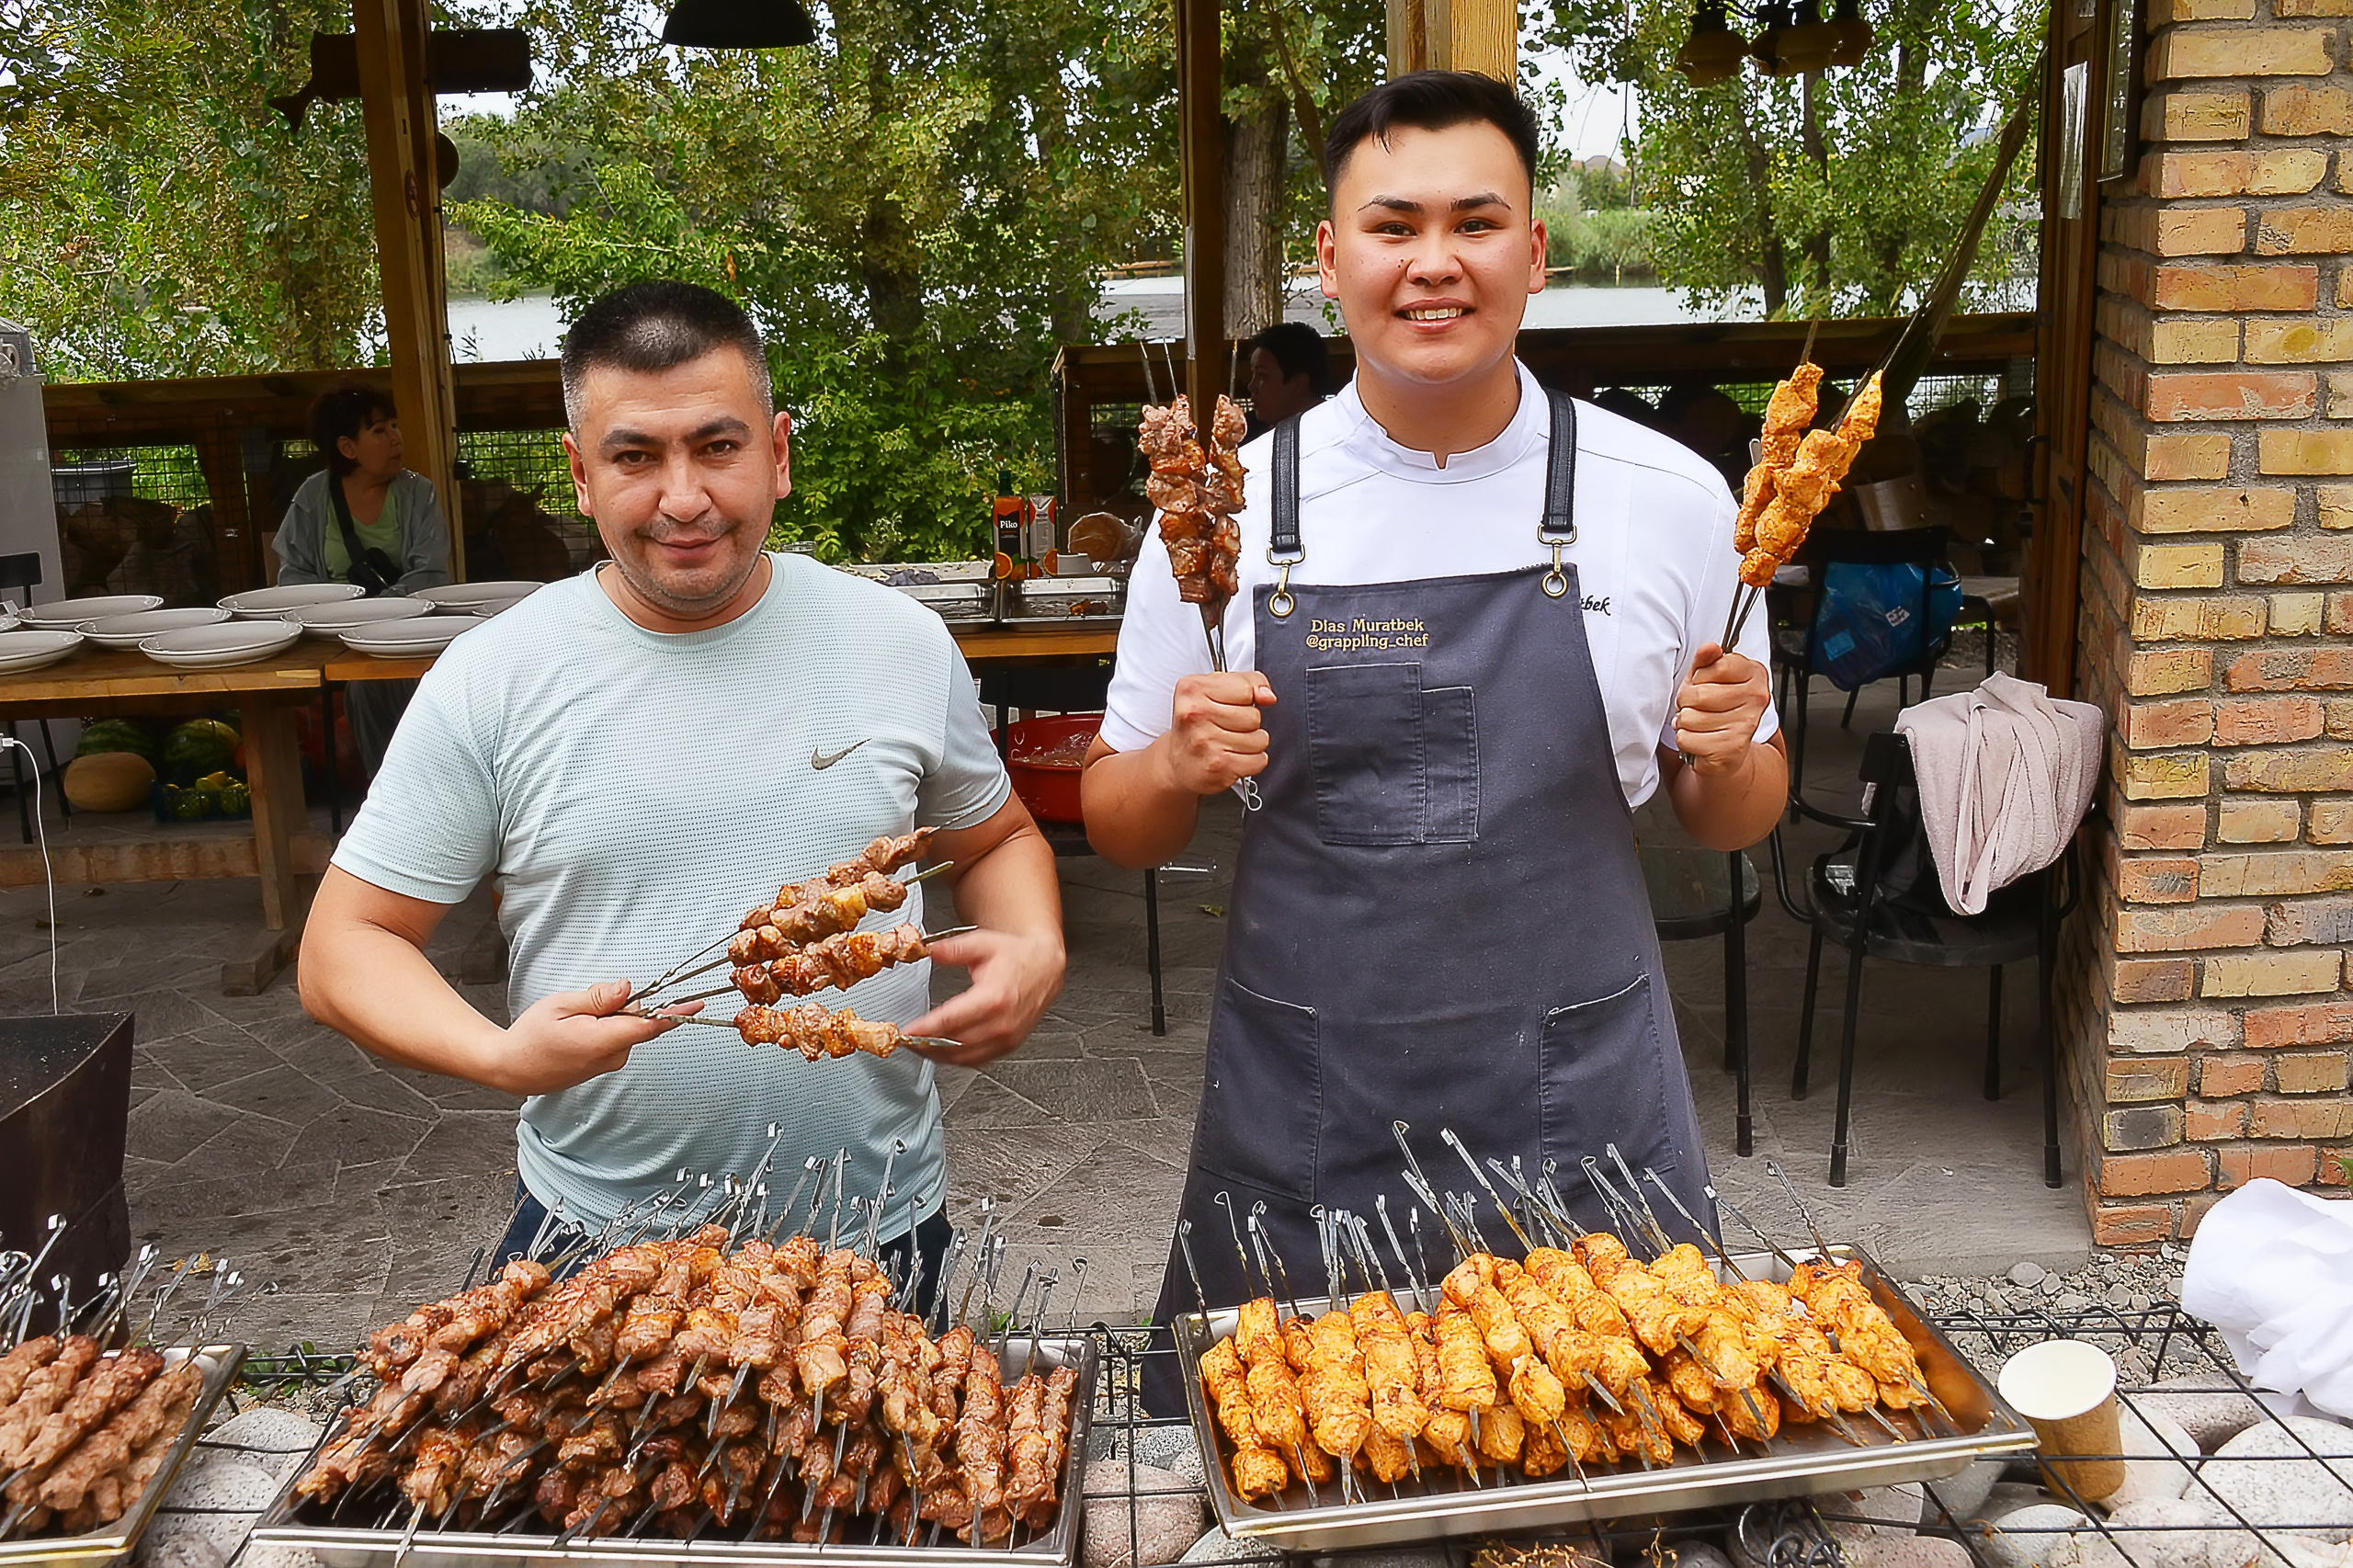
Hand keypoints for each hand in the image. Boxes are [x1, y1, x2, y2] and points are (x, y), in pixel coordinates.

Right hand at [487, 980, 692, 1094]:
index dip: (675, 1013)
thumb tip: (628, 988)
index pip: (649, 1026)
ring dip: (610, 1016)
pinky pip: (616, 1038)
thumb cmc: (531, 1036)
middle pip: (636, 1020)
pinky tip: (579, 1028)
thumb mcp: (561, 1005)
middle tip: (586, 1002)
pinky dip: (605, 1027)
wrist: (512, 1068)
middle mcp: (612, 1057)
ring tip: (575, 1019)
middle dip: (621, 1004)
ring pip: (625, 1028)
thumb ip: (599, 998)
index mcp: (602, 1041)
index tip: (698, 1004)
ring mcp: (609, 1064)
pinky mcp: (604, 1065)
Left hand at [904, 926, 1066, 1067]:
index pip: (951, 1020)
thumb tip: (928, 950)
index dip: (925, 1029)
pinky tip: (940, 1052)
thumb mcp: (983, 943)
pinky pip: (976, 1060)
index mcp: (995, 997)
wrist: (1045, 967)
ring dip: (937, 1055)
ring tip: (918, 1047)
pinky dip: (955, 1059)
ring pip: (964, 1057)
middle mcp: (1002, 1022)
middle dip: (925, 1044)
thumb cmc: (1016, 956)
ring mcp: (1007, 1038)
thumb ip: (953, 949)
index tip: (907, 1031)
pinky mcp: (1008, 1045)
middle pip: (954, 1043)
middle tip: (905, 1040)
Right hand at [1156, 670, 1275, 796]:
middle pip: (1254, 716)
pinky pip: (1259, 760)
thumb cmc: (1197, 726)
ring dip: (1252, 743)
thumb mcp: (1214, 691)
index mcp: (1192, 688)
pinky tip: (1234, 758)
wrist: (1177, 764)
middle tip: (1228, 727)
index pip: (1246, 688)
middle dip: (1249, 723)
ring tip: (1231, 743)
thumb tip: (1267, 695)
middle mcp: (1196, 713)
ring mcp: (1206, 740)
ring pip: (1260, 739)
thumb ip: (1246, 682)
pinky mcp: (1218, 765)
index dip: (1247, 698)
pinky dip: (1253, 761)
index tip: (1236, 704)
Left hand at [1674, 643, 1771, 777]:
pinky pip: (1686, 738)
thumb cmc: (1715, 710)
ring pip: (1689, 717)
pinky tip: (1699, 740)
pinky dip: (1686, 740)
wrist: (1728, 751)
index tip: (1704, 684)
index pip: (1718, 665)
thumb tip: (1709, 648)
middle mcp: (1757, 698)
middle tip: (1695, 708)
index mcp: (1755, 674)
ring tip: (1698, 724)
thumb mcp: (1707, 679)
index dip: (1700, 676)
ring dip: (1685, 722)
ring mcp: (1746, 724)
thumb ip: (1705, 661)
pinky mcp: (1731, 748)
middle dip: (1686, 702)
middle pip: (1699, 694)